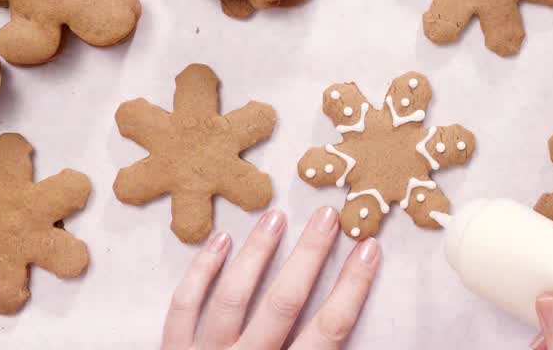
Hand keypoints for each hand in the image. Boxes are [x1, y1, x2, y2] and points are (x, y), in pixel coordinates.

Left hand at [162, 207, 380, 349]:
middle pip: (285, 304)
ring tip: (278, 215)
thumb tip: (349, 342)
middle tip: (328, 215)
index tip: (369, 250)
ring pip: (234, 297)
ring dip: (258, 253)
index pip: (328, 332)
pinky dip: (201, 271)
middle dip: (309, 256)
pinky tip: (220, 240)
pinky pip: (183, 307)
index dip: (351, 289)